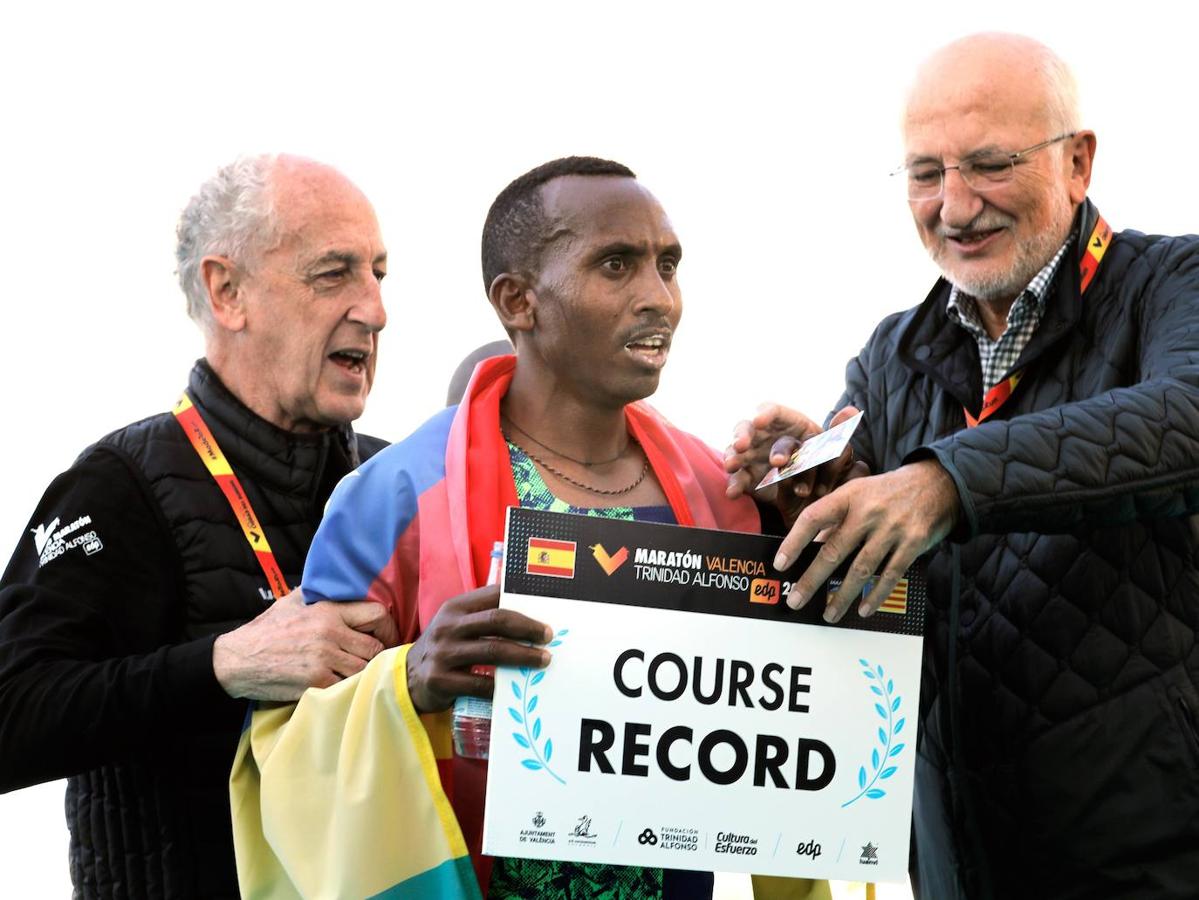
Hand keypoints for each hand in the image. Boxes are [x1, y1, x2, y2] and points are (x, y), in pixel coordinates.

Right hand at [213, 588, 397, 699]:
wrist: (238, 659)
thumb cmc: (266, 630)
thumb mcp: (292, 601)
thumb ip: (318, 594)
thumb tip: (339, 587)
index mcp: (327, 611)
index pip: (376, 614)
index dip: (388, 628)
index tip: (386, 637)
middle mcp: (330, 633)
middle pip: (375, 646)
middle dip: (378, 655)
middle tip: (375, 660)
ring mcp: (324, 658)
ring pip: (364, 669)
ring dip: (363, 673)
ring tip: (357, 673)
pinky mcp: (316, 681)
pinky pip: (346, 686)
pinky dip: (347, 687)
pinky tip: (340, 684)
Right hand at [405, 584, 552, 713]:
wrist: (407, 679)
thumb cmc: (444, 648)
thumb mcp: (456, 626)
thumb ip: (483, 618)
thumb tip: (529, 617)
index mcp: (455, 608)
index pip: (493, 595)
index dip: (520, 599)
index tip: (544, 608)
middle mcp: (448, 627)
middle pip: (496, 620)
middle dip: (527, 627)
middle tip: (547, 636)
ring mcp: (443, 654)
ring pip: (492, 650)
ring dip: (523, 655)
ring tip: (543, 660)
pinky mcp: (441, 680)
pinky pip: (480, 683)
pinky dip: (501, 685)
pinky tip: (516, 687)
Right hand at [725, 404, 867, 524]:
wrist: (816, 497)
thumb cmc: (824, 466)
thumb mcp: (834, 452)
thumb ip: (839, 433)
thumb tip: (852, 411)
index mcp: (789, 423)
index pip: (773, 411)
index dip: (764, 413)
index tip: (759, 420)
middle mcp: (767, 435)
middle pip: (749, 427)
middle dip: (744, 436)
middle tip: (742, 447)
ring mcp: (754, 455)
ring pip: (738, 450)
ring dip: (733, 456)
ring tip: (732, 465)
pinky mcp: (748, 476)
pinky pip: (738, 477)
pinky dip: (734, 484)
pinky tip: (733, 492)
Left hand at [774, 459, 959, 621]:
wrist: (937, 483)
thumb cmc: (888, 492)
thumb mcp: (859, 493)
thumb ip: (836, 518)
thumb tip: (810, 548)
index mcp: (849, 496)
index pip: (814, 518)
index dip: (794, 541)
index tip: (780, 564)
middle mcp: (868, 511)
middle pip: (834, 550)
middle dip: (812, 580)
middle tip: (795, 600)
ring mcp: (892, 528)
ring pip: (861, 569)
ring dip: (842, 595)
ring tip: (828, 613)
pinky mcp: (912, 543)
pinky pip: (890, 575)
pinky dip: (875, 595)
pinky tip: (863, 609)